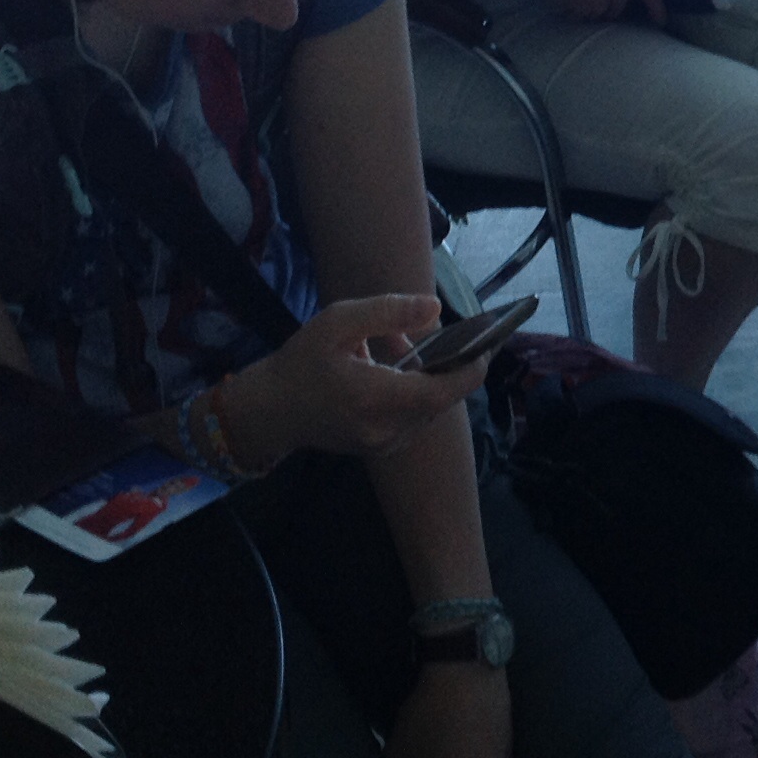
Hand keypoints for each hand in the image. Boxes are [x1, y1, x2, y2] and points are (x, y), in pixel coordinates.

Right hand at [215, 293, 481, 467]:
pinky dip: (419, 394)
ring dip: (435, 380)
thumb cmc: (301, 362)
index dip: (472, 367)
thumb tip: (435, 308)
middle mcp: (386, 429)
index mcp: (376, 398)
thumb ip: (387, 313)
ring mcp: (384, 444)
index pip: (444, 390)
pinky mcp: (381, 448)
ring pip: (431, 410)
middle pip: (442, 399)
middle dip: (453, 367)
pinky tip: (402, 370)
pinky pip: (416, 419)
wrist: (271, 410)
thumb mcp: (337, 323)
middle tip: (460, 336)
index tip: (487, 342)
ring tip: (423, 348)